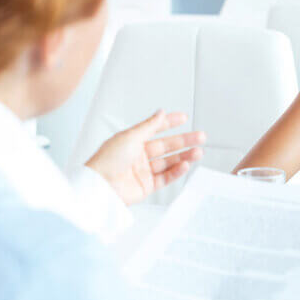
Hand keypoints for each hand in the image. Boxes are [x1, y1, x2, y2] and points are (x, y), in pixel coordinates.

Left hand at [85, 110, 204, 205]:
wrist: (100, 186)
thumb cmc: (107, 160)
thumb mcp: (130, 136)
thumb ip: (149, 125)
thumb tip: (160, 112)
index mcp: (132, 141)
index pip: (155, 129)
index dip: (169, 123)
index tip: (183, 118)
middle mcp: (138, 155)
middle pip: (166, 146)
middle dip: (184, 141)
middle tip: (199, 137)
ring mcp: (143, 171)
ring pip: (169, 162)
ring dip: (184, 156)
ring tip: (198, 152)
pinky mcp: (146, 186)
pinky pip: (166, 178)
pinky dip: (176, 171)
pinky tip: (185, 165)